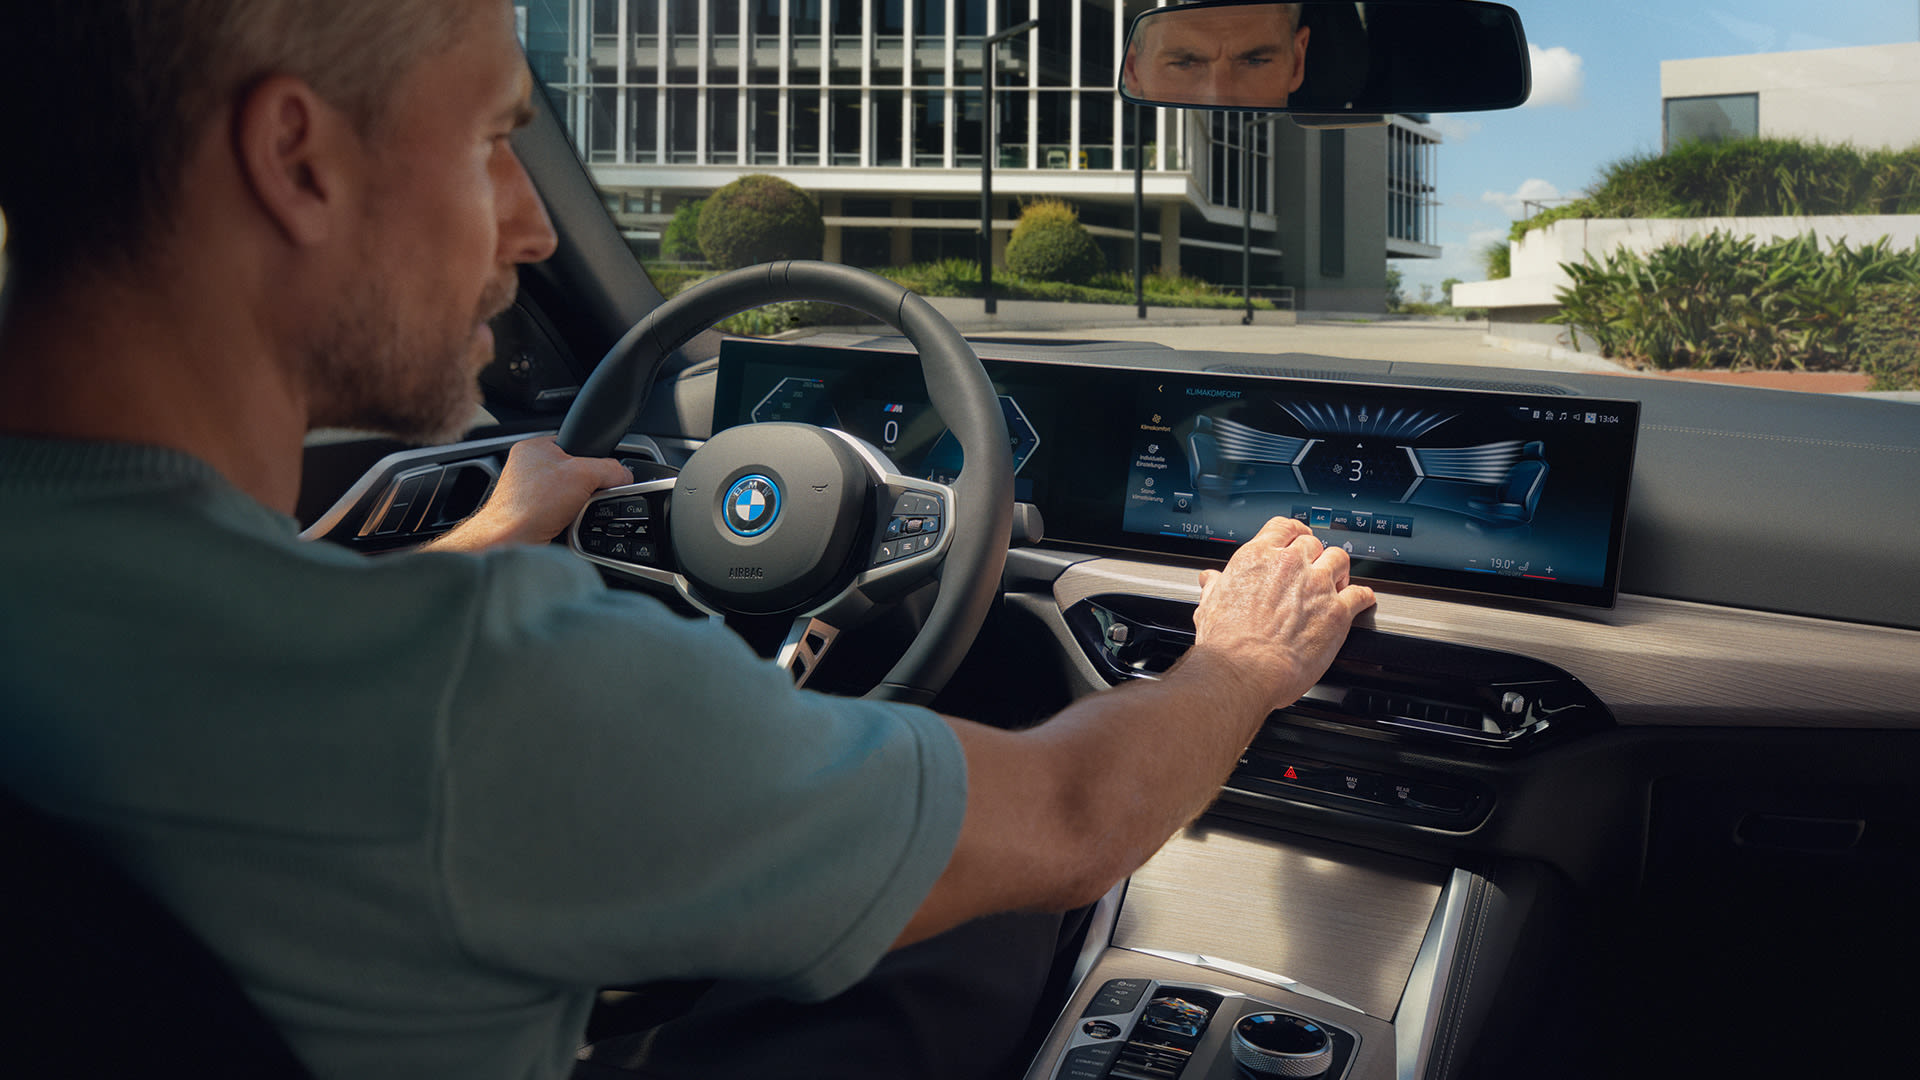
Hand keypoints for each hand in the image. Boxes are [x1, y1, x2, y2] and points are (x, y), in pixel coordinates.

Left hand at [425, 437, 631, 551]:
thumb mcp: (583, 475)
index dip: (591, 458)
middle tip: (586, 495)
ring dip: (577, 504)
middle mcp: (527, 467)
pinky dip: (568, 517)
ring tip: (573, 511)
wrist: (512, 542)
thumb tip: (625, 474)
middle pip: (574, 471)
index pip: (574, 444)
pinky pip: (560, 511)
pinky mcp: (530, 513)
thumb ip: (610, 469)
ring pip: (568, 493)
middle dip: (585, 485)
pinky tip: (566, 522)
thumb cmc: (531, 506)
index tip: (600, 473)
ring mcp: (527, 491)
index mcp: (534, 447)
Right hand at [1188, 516, 1375, 709]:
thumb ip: (1215, 587)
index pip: (1284, 527)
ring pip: (1339, 559)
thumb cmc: (1226, 644)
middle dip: (1315, 555)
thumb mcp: (1209, 606)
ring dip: (1339, 570)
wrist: (1244, 670)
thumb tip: (1210, 580)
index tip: (1297, 539)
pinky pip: (1360, 595)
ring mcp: (1316, 585)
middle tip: (1314, 569)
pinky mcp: (1336, 611)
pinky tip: (1362, 600)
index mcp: (1257, 558)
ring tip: (1337, 582)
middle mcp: (1289, 565)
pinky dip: (1363, 597)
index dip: (1294, 532)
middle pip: (1313, 543)